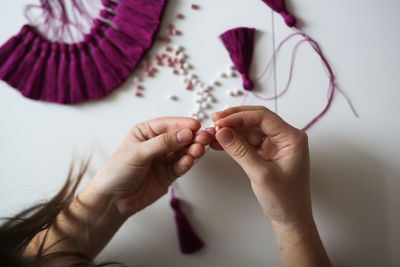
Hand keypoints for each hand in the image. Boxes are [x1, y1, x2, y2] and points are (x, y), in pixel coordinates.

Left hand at [86, 117, 211, 217]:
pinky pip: (180, 166)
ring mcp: (163, 160)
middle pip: (178, 138)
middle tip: (203, 137)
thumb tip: (185, 134)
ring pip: (182, 152)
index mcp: (145, 133)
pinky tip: (190, 160)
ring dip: (191, 150)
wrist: (112, 200)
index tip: (196, 125)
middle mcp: (156, 144)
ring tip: (199, 149)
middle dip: (191, 137)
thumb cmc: (117, 172)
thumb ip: (163, 143)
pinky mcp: (168, 175)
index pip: (167, 125)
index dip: (182, 124)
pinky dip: (186, 163)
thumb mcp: (138, 153)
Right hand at [211, 106, 311, 225]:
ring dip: (231, 130)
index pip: (263, 117)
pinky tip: (219, 142)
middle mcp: (284, 137)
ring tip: (212, 132)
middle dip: (234, 119)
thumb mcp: (261, 174)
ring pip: (249, 129)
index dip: (239, 116)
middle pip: (256, 119)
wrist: (291, 219)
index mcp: (292, 138)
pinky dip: (233, 141)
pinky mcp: (266, 153)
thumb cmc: (285, 199)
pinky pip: (247, 141)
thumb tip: (222, 132)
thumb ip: (240, 151)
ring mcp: (275, 145)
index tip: (220, 121)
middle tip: (214, 120)